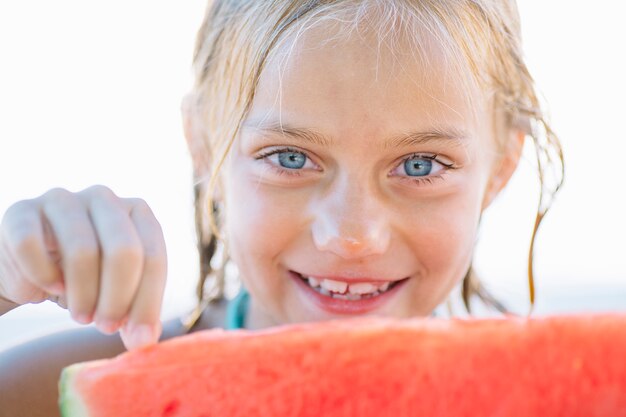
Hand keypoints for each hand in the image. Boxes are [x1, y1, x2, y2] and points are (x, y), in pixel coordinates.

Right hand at [0, 185, 166, 349]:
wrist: (29, 266)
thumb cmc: (85, 278)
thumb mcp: (117, 292)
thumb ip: (136, 312)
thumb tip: (145, 341)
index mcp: (138, 212)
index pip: (154, 256)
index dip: (148, 301)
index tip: (138, 337)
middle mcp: (105, 198)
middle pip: (124, 250)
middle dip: (117, 298)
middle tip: (106, 326)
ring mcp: (63, 199)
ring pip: (82, 250)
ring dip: (82, 295)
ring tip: (80, 314)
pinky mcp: (23, 210)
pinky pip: (33, 245)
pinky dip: (43, 276)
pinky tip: (50, 287)